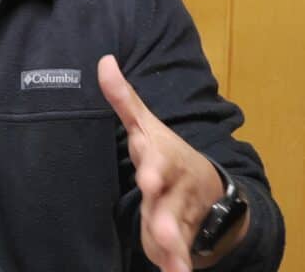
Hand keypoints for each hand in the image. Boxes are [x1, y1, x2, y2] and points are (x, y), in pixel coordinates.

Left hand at [97, 55, 236, 271]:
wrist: (209, 187)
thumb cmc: (165, 153)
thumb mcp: (145, 124)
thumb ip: (122, 98)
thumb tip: (103, 60)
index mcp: (161, 158)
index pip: (156, 160)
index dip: (152, 166)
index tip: (147, 176)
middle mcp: (173, 186)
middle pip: (166, 199)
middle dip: (162, 209)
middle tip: (157, 220)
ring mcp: (178, 212)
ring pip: (174, 228)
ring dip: (172, 243)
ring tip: (171, 260)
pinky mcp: (180, 236)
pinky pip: (178, 252)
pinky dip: (176, 264)